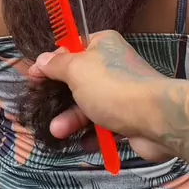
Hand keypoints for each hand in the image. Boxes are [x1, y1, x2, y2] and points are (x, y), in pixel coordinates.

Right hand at [28, 31, 175, 162]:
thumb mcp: (76, 70)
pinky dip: (92, 134)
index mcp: (102, 45)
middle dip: (60, 98)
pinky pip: (103, 124)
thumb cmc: (112, 87)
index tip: (33, 77)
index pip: (72, 48)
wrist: (155, 119)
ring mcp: (121, 92)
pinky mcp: (128, 117)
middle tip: (42, 109)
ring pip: (88, 105)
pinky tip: (84, 143)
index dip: (52, 62)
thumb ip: (56, 65)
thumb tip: (41, 59)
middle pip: (78, 80)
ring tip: (58, 132)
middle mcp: (112, 65)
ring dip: (72, 119)